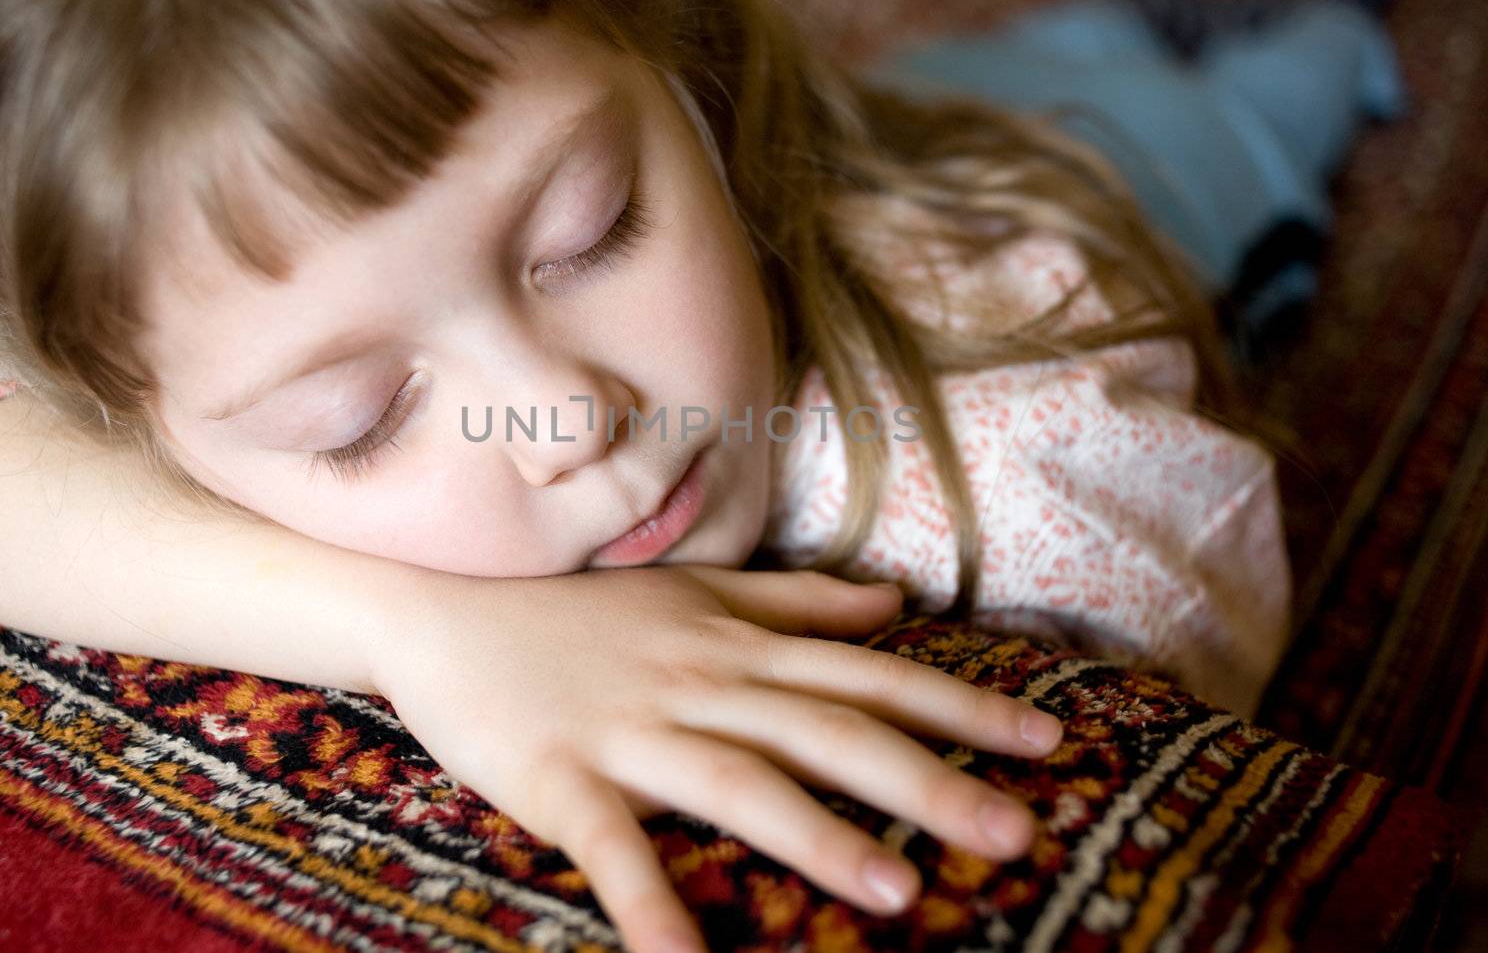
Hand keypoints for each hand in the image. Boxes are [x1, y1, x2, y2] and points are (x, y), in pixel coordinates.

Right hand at [368, 565, 1061, 952]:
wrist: (442, 608)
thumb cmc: (580, 608)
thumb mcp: (696, 589)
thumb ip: (797, 600)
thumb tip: (896, 599)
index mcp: (736, 643)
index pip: (870, 673)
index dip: (962, 704)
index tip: (1048, 739)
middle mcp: (700, 682)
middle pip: (829, 731)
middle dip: (928, 782)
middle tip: (1019, 833)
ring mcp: (629, 732)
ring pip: (741, 780)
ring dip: (819, 837)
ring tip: (900, 892)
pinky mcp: (560, 780)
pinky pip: (614, 846)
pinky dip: (649, 902)